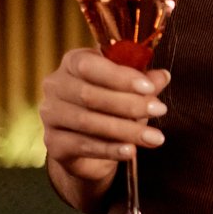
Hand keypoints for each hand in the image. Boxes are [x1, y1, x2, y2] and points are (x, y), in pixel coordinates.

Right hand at [40, 49, 167, 184]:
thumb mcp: (132, 91)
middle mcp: (56, 86)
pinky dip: (109, 149)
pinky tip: (130, 151)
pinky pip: (82, 145)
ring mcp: (50, 115)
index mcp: (73, 63)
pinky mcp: (52, 143)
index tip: (149, 87)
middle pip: (89, 95)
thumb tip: (162, 76)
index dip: (120, 76)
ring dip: (125, 129)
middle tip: (159, 111)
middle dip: (129, 104)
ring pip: (87, 122)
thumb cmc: (112, 107)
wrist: (90, 146)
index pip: (89, 65)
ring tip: (154, 137)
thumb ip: (145, 82)